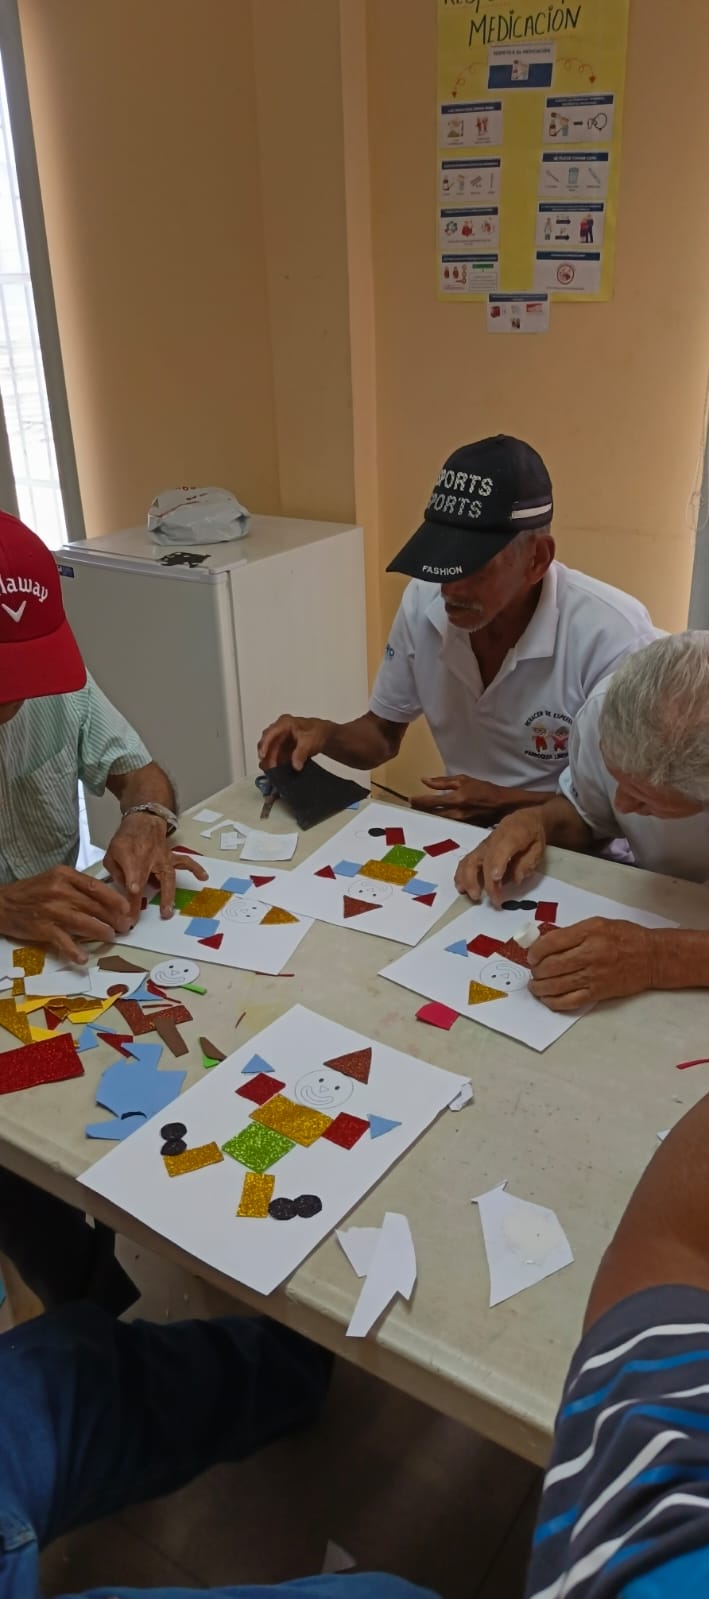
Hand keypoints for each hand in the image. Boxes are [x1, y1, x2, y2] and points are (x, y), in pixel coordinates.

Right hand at [0, 867, 135, 963]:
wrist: (3, 904)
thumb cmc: (32, 891)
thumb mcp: (54, 879)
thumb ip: (77, 886)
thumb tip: (105, 900)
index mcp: (64, 876)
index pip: (95, 887)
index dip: (114, 899)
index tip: (127, 908)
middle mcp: (59, 890)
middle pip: (94, 906)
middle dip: (113, 918)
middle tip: (124, 927)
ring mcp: (51, 910)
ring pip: (84, 923)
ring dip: (101, 932)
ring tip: (111, 937)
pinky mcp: (43, 928)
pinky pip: (63, 941)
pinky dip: (75, 951)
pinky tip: (83, 958)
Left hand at [104, 815, 207, 918]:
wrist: (142, 821)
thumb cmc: (126, 839)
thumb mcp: (111, 854)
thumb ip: (116, 873)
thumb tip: (124, 890)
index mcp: (130, 859)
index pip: (130, 881)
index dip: (131, 897)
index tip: (131, 912)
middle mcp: (148, 860)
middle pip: (148, 882)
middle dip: (145, 900)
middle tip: (143, 917)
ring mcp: (162, 859)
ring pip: (168, 876)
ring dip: (168, 894)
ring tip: (170, 911)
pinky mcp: (171, 858)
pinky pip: (185, 862)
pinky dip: (195, 869)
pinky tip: (203, 877)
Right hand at [257, 714, 332, 772]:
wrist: (324, 735)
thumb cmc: (317, 732)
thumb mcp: (310, 742)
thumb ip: (301, 753)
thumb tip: (296, 765)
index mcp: (285, 723)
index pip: (270, 733)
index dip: (265, 744)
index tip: (263, 756)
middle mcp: (279, 730)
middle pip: (267, 743)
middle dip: (267, 757)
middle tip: (270, 768)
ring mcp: (280, 739)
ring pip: (270, 751)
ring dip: (270, 761)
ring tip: (273, 772)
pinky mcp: (282, 747)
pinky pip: (275, 756)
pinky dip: (276, 763)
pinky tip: (277, 771)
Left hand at [411, 774, 509, 822]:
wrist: (502, 805)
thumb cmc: (484, 789)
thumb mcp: (464, 780)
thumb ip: (443, 781)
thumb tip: (424, 780)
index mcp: (457, 798)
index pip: (432, 802)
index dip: (419, 801)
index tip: (410, 799)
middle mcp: (457, 813)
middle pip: (433, 814)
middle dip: (421, 810)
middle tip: (412, 807)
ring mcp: (461, 823)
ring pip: (439, 821)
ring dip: (428, 817)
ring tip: (420, 813)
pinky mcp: (465, 828)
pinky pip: (448, 825)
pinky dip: (440, 821)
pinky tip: (434, 819)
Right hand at [454, 809, 546, 904]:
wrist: (522, 820)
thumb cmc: (532, 835)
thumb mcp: (538, 847)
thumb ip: (528, 863)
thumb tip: (516, 878)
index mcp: (512, 835)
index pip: (501, 850)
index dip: (496, 865)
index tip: (496, 879)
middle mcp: (493, 840)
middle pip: (483, 860)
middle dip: (484, 881)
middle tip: (493, 899)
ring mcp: (483, 846)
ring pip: (469, 861)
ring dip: (468, 880)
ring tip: (473, 896)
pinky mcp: (478, 851)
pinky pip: (465, 862)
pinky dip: (461, 876)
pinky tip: (462, 888)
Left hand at [528, 917, 652, 1010]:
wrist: (652, 958)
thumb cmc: (626, 937)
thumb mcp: (598, 924)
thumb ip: (573, 932)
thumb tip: (545, 943)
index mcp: (589, 932)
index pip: (551, 942)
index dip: (535, 951)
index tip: (532, 956)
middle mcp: (590, 953)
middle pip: (551, 965)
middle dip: (536, 970)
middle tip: (534, 971)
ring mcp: (594, 975)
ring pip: (557, 985)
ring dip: (540, 987)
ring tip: (535, 986)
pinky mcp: (598, 993)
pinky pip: (570, 1001)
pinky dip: (554, 1002)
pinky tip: (547, 999)